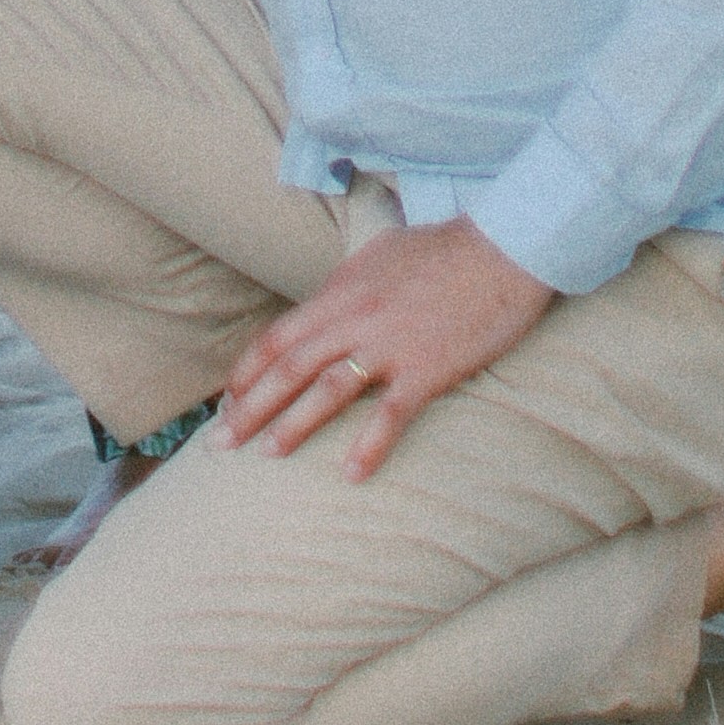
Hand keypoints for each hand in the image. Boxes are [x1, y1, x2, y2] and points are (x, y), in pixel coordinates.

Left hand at [219, 217, 553, 469]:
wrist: (503, 249)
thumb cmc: (445, 250)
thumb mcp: (381, 255)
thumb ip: (348, 286)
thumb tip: (324, 307)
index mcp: (342, 291)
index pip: (280, 336)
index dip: (250, 372)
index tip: (227, 402)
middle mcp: (355, 317)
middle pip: (290, 367)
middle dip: (251, 407)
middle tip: (220, 443)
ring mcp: (390, 344)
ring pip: (328, 390)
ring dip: (294, 426)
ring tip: (267, 456)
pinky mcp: (427, 368)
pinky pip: (391, 414)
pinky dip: (369, 446)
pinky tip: (350, 475)